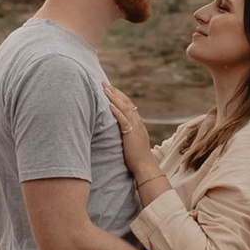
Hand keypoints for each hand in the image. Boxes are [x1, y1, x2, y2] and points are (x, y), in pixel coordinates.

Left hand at [101, 72, 165, 189]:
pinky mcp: (131, 134)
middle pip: (126, 102)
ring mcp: (135, 127)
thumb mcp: (131, 141)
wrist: (145, 166)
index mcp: (137, 123)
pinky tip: (109, 105)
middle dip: (115, 92)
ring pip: (124, 107)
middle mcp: (137, 121)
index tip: (110, 89)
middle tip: (104, 83)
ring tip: (104, 88)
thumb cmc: (137, 157)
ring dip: (114, 97)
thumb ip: (126, 133)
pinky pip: (123, 120)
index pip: (128, 105)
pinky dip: (116, 111)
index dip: (119, 96)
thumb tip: (117, 131)